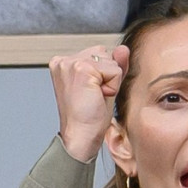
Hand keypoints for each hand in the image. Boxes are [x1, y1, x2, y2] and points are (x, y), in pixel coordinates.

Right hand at [49, 44, 129, 163]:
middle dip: (106, 76)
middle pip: (104, 52)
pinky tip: (97, 98)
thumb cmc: (89, 119)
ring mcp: (71, 63)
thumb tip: (123, 48)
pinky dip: (112, 87)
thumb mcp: (105, 86)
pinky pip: (114, 70)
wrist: (81, 139)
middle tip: (93, 98)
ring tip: (94, 98)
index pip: (98, 53)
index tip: (90, 94)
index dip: (103, 75)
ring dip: (110, 82)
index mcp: (65, 63)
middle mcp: (64, 60)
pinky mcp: (81, 69)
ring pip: (110, 60)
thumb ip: (114, 66)